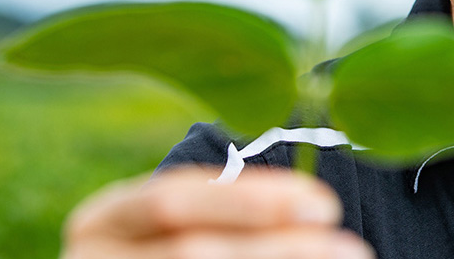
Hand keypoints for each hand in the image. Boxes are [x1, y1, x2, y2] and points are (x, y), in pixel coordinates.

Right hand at [62, 166, 373, 258]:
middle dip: (278, 249)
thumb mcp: (177, 224)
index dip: (251, 200)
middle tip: (351, 248)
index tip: (325, 205)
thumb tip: (316, 210)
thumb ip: (230, 212)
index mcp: (102, 219)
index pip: (173, 199)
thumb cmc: (166, 247)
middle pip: (194, 254)